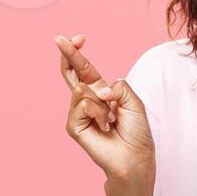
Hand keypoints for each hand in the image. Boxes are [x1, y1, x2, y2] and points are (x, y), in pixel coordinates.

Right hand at [55, 34, 153, 182]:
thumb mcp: (134, 102)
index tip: (78, 38)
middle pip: (71, 73)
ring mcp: (77, 113)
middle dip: (68, 55)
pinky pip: (83, 105)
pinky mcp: (73, 125)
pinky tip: (105, 126)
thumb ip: (118, 87)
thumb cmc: (136, 132)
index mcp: (101, 93)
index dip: (78, 54)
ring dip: (103, 103)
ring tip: (113, 120)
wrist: (134, 157)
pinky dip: (99, 113)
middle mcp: (87, 101)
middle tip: (60, 39)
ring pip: (83, 90)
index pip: (85, 70)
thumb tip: (96, 87)